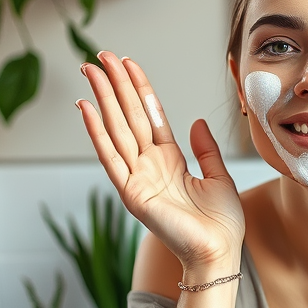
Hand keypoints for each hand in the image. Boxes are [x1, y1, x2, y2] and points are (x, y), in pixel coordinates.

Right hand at [77, 51, 244, 272]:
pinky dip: (96, 132)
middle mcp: (149, 165)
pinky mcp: (131, 193)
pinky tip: (86, 108)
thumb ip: (205, 149)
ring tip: (91, 70)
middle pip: (128, 116)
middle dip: (115, 84)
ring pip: (116, 129)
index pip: (149, 116)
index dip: (138, 89)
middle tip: (100, 55)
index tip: (128, 63)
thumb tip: (196, 121)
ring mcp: (137, 177)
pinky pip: (110, 157)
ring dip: (102, 98)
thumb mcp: (219, 177)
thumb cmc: (221, 223)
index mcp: (169, 160)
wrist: (220, 251)